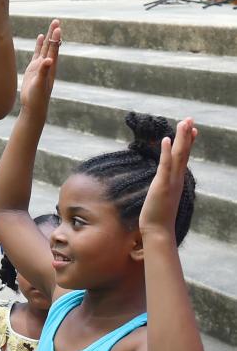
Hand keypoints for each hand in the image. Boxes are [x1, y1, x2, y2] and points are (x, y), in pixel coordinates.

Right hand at [19, 21, 61, 114]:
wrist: (34, 107)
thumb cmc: (38, 97)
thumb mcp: (40, 85)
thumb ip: (44, 72)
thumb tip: (48, 60)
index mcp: (50, 67)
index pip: (54, 49)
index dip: (55, 38)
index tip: (57, 26)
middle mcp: (47, 64)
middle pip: (52, 45)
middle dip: (54, 33)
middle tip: (56, 20)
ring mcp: (41, 65)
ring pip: (46, 47)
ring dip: (48, 37)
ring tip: (51, 25)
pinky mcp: (34, 68)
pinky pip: (38, 53)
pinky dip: (39, 45)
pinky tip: (40, 37)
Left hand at [140, 118, 196, 237]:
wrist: (158, 230)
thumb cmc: (158, 216)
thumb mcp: (162, 197)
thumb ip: (164, 187)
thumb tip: (163, 182)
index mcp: (177, 180)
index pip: (183, 158)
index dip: (188, 143)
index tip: (192, 129)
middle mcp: (177, 178)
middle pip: (184, 153)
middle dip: (187, 135)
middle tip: (190, 119)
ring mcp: (171, 181)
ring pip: (179, 156)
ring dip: (181, 138)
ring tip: (184, 123)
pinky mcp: (162, 185)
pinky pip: (165, 165)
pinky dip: (167, 152)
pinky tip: (167, 139)